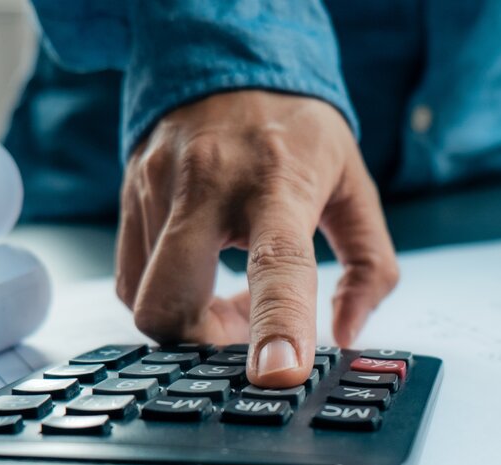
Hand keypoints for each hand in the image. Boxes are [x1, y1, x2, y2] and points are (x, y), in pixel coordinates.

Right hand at [117, 91, 398, 387]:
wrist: (229, 58)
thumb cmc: (298, 130)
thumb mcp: (355, 187)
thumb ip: (371, 266)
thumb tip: (349, 333)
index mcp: (279, 183)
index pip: (276, 263)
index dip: (276, 325)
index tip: (278, 372)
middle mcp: (209, 183)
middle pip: (171, 300)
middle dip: (200, 343)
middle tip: (241, 335)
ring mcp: (158, 187)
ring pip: (146, 298)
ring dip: (192, 318)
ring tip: (233, 291)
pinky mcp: (129, 193)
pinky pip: (129, 278)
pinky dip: (165, 294)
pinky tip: (201, 271)